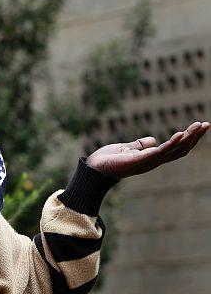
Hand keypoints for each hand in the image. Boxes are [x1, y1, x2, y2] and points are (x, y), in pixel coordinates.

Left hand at [87, 121, 209, 179]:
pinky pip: (157, 153)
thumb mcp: (128, 148)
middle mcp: (153, 161)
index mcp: (153, 158)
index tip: (201, 126)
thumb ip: (141, 145)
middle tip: (206, 125)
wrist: (93, 169)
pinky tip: (179, 134)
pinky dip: (169, 144)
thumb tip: (153, 140)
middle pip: (179, 150)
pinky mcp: (137, 161)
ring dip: (187, 138)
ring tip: (198, 126)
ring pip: (172, 150)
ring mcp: (146, 162)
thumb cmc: (109, 160)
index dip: (189, 139)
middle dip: (194, 138)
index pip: (176, 149)